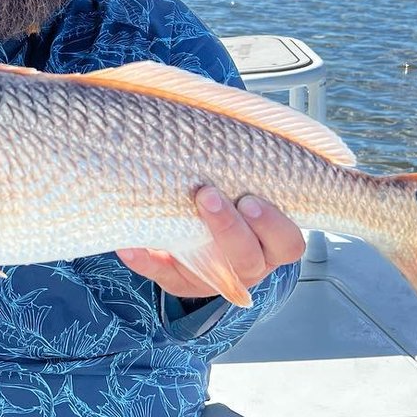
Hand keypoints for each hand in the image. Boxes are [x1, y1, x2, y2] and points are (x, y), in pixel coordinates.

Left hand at [116, 187, 304, 300]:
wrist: (206, 242)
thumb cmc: (234, 207)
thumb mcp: (245, 192)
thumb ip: (242, 173)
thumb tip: (223, 132)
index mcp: (271, 246)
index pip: (287, 243)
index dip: (273, 225)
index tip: (250, 200)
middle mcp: (250, 267)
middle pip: (250, 259)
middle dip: (229, 228)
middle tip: (208, 196)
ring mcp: (215, 279)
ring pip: (216, 276)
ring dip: (195, 244)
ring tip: (181, 215)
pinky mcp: (180, 283)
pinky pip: (161, 276)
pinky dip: (144, 261)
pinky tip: (129, 245)